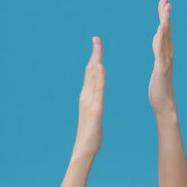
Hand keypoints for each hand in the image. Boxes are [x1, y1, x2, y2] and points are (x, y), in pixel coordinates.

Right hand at [72, 36, 104, 158]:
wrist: (85, 147)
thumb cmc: (90, 131)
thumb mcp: (93, 110)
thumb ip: (93, 99)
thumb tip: (97, 90)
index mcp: (86, 95)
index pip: (90, 72)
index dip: (93, 56)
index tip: (96, 42)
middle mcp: (86, 95)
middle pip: (90, 70)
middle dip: (94, 54)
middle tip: (97, 38)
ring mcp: (89, 101)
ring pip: (92, 78)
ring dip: (95, 62)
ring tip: (98, 48)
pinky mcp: (95, 109)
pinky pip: (98, 91)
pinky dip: (99, 78)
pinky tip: (101, 68)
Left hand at [149, 0, 175, 115]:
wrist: (164, 104)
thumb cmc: (160, 85)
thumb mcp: (158, 63)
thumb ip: (159, 49)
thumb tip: (158, 36)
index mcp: (165, 51)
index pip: (164, 28)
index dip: (164, 13)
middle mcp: (168, 53)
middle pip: (167, 28)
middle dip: (166, 12)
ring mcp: (166, 60)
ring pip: (165, 37)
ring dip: (165, 22)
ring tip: (166, 8)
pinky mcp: (161, 68)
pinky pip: (160, 51)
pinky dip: (160, 40)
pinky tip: (160, 30)